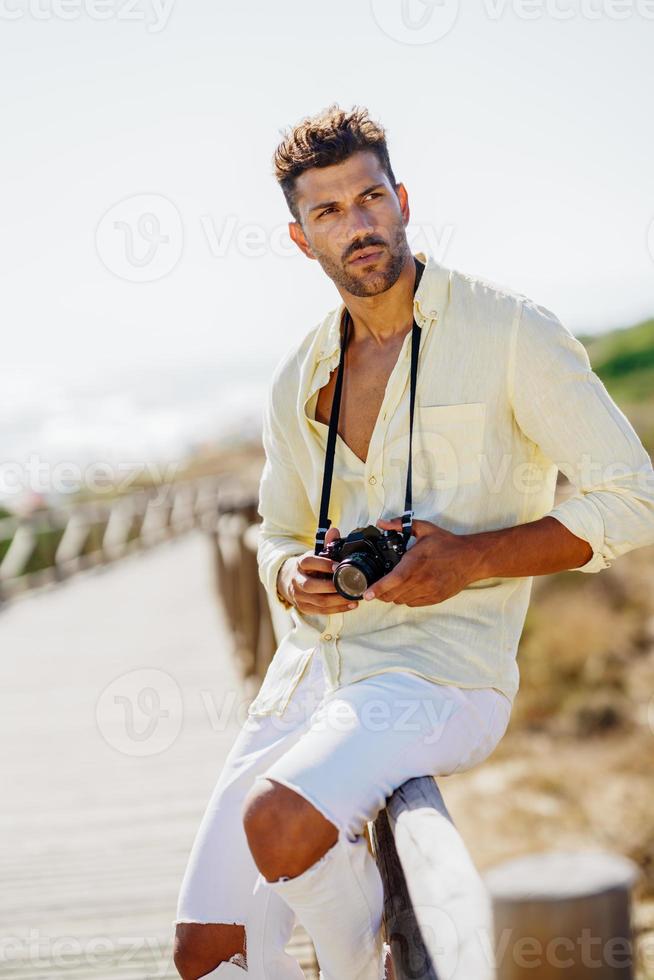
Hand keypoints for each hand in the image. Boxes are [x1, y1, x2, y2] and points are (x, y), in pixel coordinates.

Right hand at [277, 527, 358, 614]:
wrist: (290, 580)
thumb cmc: (309, 567)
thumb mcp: (315, 554)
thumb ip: (326, 544)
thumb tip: (334, 531)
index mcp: (300, 564)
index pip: (309, 562)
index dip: (323, 564)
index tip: (339, 566)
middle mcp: (296, 580)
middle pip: (311, 585)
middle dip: (332, 586)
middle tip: (350, 585)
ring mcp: (299, 596)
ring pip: (318, 601)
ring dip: (338, 600)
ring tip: (354, 596)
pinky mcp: (304, 608)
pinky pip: (322, 611)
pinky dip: (338, 609)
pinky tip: (350, 605)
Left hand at [362, 517, 482, 606]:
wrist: (471, 558)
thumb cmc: (447, 543)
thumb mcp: (424, 528)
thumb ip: (400, 525)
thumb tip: (381, 523)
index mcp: (416, 561)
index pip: (394, 579)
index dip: (378, 588)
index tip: (367, 593)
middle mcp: (422, 579)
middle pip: (393, 594)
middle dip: (381, 593)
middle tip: (376, 587)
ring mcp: (429, 591)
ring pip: (401, 600)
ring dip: (393, 596)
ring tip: (392, 586)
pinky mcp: (434, 598)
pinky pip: (412, 604)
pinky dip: (405, 599)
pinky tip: (407, 588)